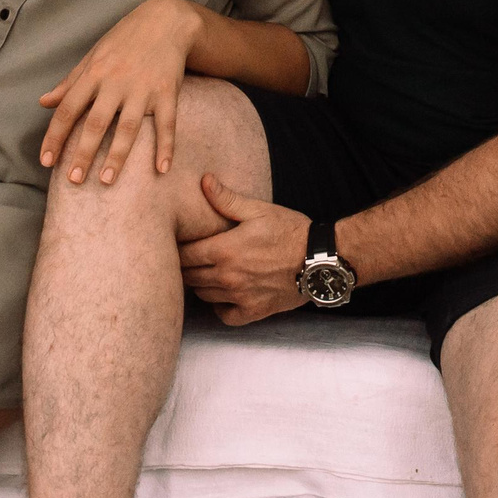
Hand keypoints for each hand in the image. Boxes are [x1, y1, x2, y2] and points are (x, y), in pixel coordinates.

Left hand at [38, 0, 197, 184]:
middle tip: (74, 180)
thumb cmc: (125, 40)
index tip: (46, 162)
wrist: (166, 20)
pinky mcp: (168, 90)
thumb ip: (70, 82)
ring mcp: (144, 87)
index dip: (55, 137)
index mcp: (94, 73)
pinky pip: (167, 123)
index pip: (68, 109)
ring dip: (118, 155)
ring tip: (108, 180)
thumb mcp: (93, 55)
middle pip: (96, 122)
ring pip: (129, 126)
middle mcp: (117, 81)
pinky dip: (166, 146)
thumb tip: (43, 103)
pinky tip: (162, 169)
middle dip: (83, 152)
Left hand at [178, 176, 308, 325]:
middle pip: (189, 277)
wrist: (320, 260)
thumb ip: (227, 199)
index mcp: (224, 250)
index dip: (177, 248)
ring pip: (203, 295)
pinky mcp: (253, 311)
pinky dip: (219, 307)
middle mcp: (227, 277)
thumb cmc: (290, 231)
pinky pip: (224, 315)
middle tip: (189, 257)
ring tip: (204, 272)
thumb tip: (204, 181)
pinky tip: (223, 295)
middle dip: (185, 266)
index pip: (184, 255)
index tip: (179, 242)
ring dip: (200, 284)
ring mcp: (239, 297)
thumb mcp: (259, 210)